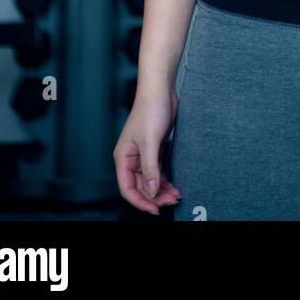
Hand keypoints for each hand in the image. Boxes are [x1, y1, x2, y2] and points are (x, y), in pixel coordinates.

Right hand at [113, 90, 180, 214]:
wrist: (160, 89)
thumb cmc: (150, 110)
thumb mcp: (150, 141)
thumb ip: (150, 167)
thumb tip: (152, 190)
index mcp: (123, 157)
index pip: (127, 188)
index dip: (140, 201)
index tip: (155, 210)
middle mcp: (131, 158)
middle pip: (140, 186)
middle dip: (155, 195)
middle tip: (172, 200)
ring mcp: (143, 154)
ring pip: (150, 179)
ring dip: (162, 189)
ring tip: (176, 194)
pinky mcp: (155, 148)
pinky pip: (158, 170)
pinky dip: (165, 178)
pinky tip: (174, 184)